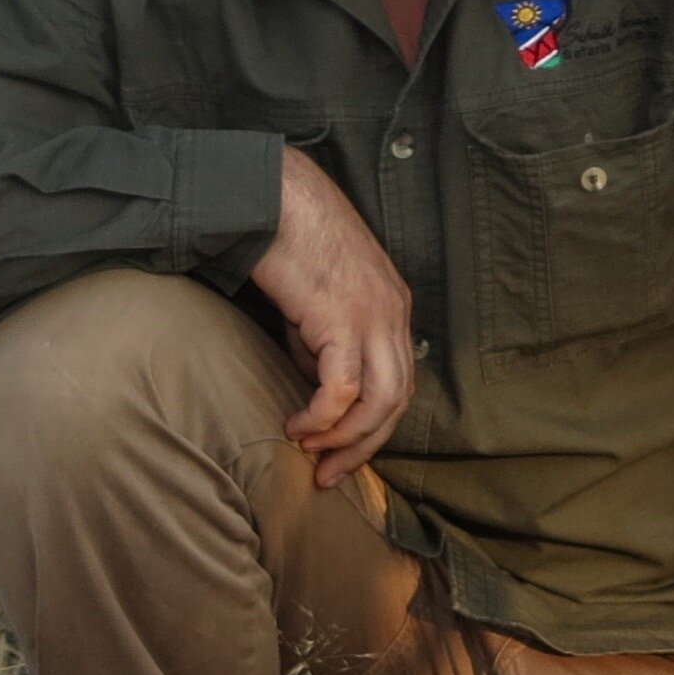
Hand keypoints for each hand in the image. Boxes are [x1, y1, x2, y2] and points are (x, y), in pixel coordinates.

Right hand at [248, 145, 412, 485]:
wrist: (275, 199)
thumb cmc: (288, 242)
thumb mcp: (313, 302)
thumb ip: (320, 343)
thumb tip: (313, 384)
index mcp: (393, 309)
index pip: (398, 382)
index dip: (373, 426)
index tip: (340, 454)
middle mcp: (394, 316)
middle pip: (397, 401)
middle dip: (364, 446)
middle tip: (331, 475)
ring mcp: (373, 318)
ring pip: (378, 402)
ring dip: (344, 439)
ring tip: (309, 453)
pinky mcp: (342, 320)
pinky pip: (342, 388)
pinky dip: (322, 417)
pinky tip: (297, 426)